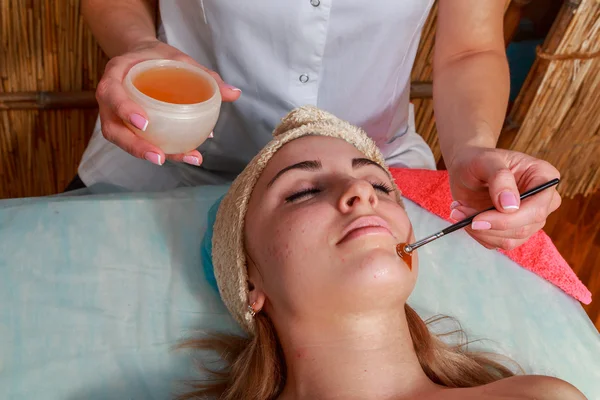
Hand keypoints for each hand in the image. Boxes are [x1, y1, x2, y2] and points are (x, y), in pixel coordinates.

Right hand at [95, 39, 240, 165]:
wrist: (141, 57)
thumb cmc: (157, 57)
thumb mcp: (179, 59)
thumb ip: (204, 75)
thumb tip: (234, 93)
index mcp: (116, 74)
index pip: (111, 93)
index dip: (124, 109)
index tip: (144, 123)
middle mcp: (110, 98)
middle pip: (113, 129)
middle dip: (135, 146)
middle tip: (160, 157)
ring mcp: (115, 115)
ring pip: (123, 141)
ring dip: (148, 154)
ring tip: (180, 158)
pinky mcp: (125, 126)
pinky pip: (136, 141)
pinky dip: (159, 149)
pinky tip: (187, 153)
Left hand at [447, 147, 561, 250]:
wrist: (467, 169)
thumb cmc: (479, 160)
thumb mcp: (486, 160)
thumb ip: (500, 179)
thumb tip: (510, 206)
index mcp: (544, 178)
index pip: (537, 209)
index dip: (509, 218)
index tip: (479, 218)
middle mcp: (543, 201)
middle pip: (524, 228)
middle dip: (488, 226)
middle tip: (459, 213)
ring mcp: (529, 219)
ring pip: (509, 240)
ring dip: (478, 230)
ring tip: (458, 210)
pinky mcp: (512, 230)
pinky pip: (496, 243)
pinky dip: (476, 233)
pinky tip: (464, 216)